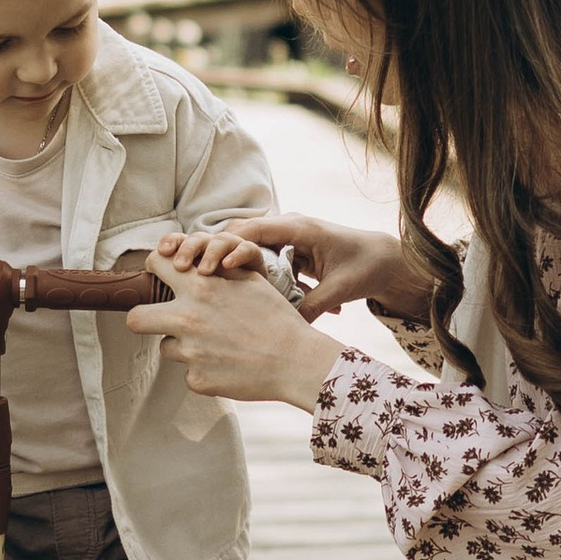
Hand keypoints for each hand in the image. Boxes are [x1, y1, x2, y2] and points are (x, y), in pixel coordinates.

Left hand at [128, 260, 337, 413]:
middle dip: (144, 318)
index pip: (155, 265)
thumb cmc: (277, 319)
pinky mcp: (198, 379)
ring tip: (215, 346)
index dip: (156, 269)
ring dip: (184, 346)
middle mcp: (188, 317)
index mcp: (201, 286)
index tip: (161, 276)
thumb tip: (198, 265)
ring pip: (168, 348)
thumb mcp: (250, 281)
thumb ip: (219, 271)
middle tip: (161, 320)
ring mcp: (190, 352)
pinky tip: (227, 365)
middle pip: (136, 318)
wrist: (296, 361)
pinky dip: (204, 370)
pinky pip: (189, 373)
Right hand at [163, 213, 436, 325]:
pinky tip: (198, 277)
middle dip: (205, 246)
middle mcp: (285, 226)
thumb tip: (289, 333)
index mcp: (300, 229)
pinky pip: (242, 250)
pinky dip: (220, 259)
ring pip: (234, 239)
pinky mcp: (276, 248)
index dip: (227, 246)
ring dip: (207, 252)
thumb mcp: (341, 288)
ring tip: (178, 266)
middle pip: (235, 231)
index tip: (207, 267)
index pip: (254, 230)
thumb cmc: (364, 267)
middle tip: (180, 264)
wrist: (382, 257)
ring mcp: (278, 236)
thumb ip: (314, 307)